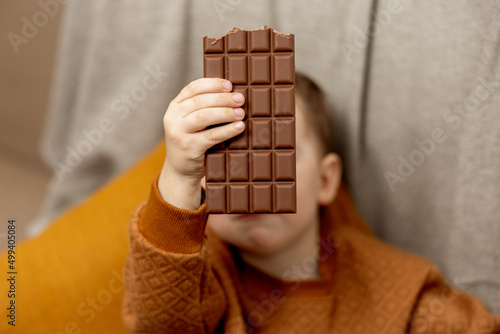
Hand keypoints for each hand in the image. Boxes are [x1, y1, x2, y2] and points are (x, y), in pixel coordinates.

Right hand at [158, 78, 244, 209]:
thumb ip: (203, 107)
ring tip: (241, 113)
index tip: (230, 85)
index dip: (213, 84)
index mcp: (175, 106)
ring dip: (226, 113)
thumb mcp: (191, 121)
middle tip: (240, 99)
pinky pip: (211, 136)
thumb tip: (232, 92)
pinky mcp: (188, 147)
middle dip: (223, 98)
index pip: (193, 88)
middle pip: (200, 101)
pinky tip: (239, 127)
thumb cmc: (192, 140)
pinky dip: (227, 130)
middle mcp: (173, 117)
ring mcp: (178, 133)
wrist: (181, 170)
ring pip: (204, 116)